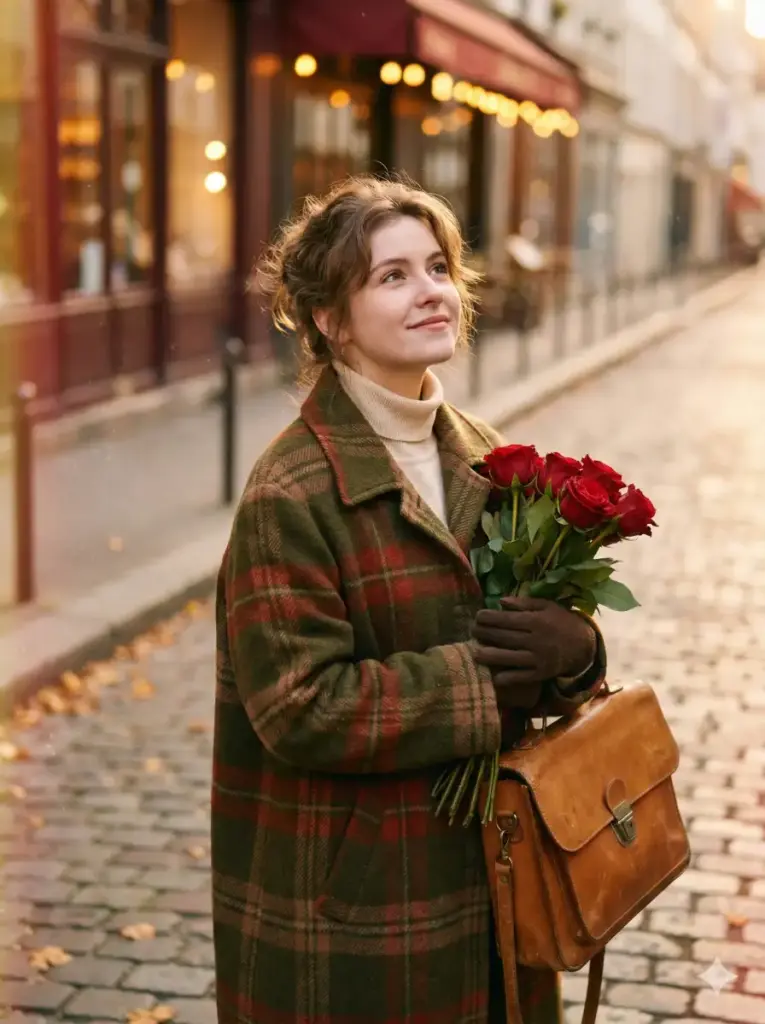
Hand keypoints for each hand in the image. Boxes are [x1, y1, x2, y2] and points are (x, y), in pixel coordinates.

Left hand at [471, 597, 595, 708]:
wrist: (583, 646)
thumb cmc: (561, 621)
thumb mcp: (547, 606)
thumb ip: (524, 603)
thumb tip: (500, 601)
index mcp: (537, 621)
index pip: (508, 619)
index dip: (490, 618)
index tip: (478, 616)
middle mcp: (537, 640)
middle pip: (506, 637)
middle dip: (486, 634)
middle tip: (472, 631)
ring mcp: (539, 658)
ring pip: (510, 658)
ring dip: (491, 656)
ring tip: (475, 653)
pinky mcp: (541, 673)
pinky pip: (522, 676)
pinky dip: (508, 678)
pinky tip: (495, 677)